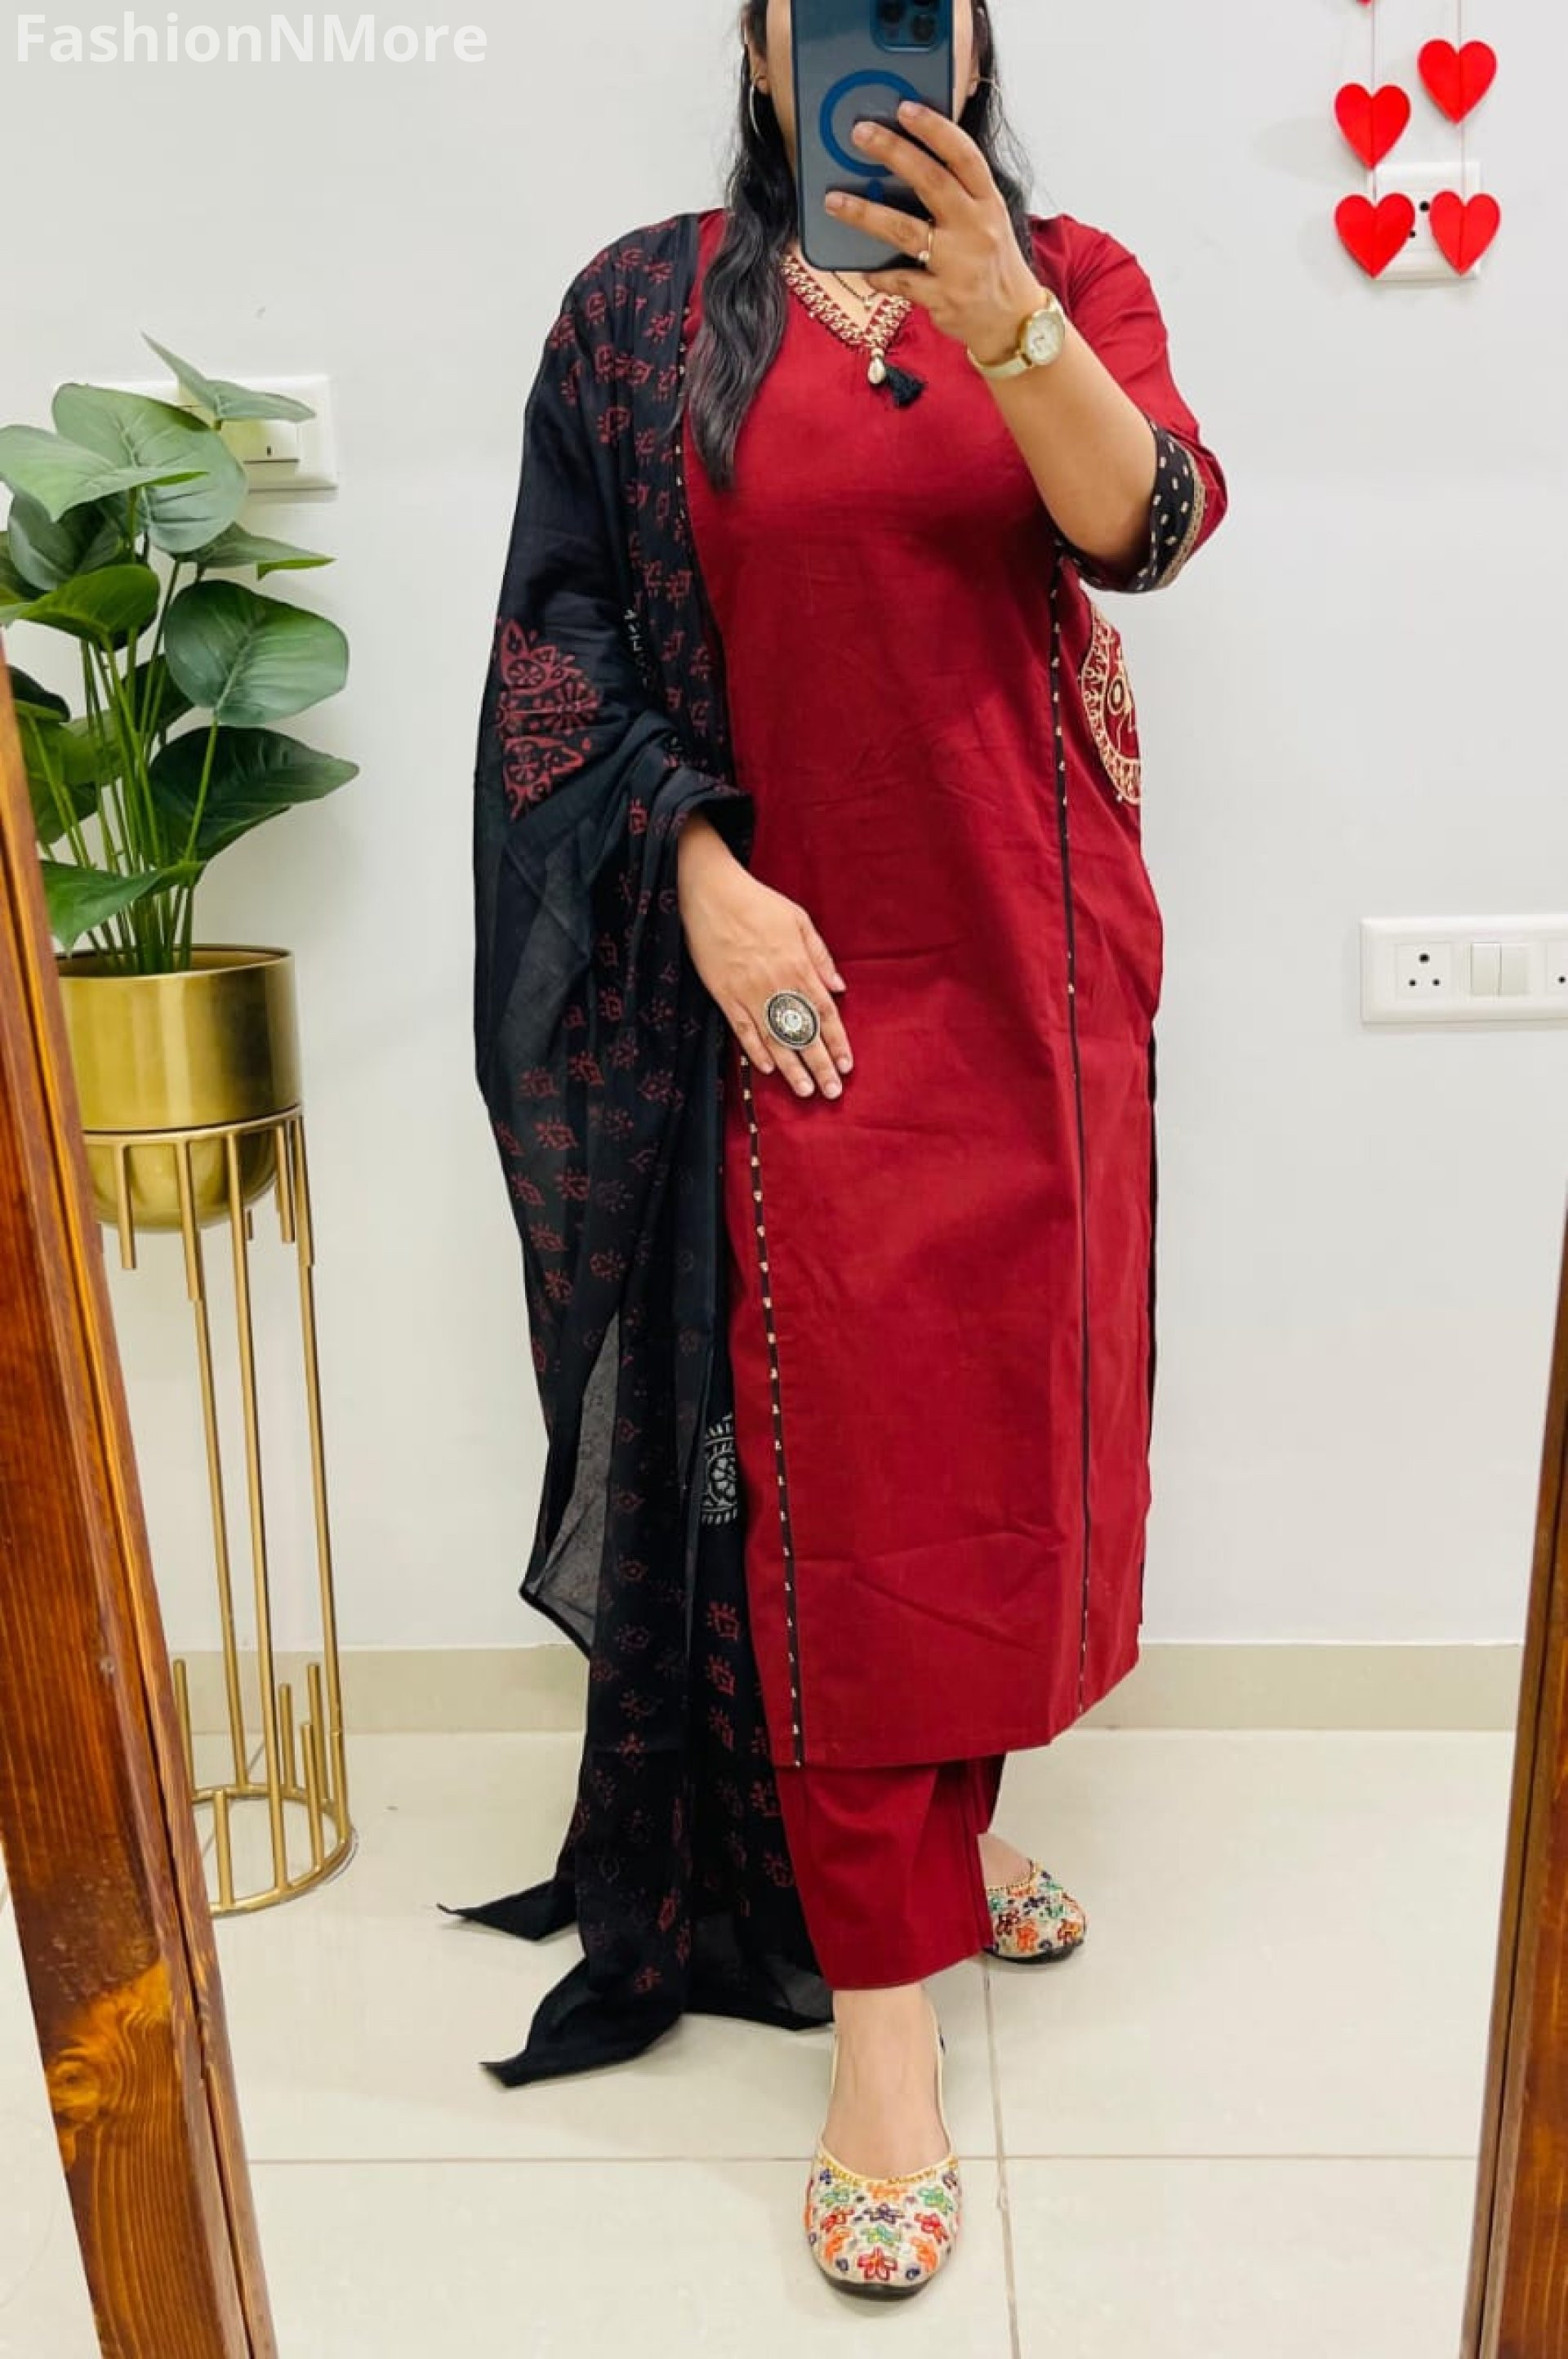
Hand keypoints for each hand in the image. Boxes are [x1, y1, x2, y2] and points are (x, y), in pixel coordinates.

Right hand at [677, 818, 852, 1100]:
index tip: (847, 1065)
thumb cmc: (758, 903)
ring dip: (791, 1067)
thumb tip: (839, 988)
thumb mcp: (799, 920)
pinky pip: (743, 1029)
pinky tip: (767, 1069)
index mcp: (798, 966)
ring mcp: (748, 992)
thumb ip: (820, 957)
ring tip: (804, 1091)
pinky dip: (755, 1050)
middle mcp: (776, 984)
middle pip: (803, 1033)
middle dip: (820, 1065)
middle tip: (832, 1092)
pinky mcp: (724, 995)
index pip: (824, 1013)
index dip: (837, 1042)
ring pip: (774, 1038)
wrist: (711, 894)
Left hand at [826, 99, 1043, 363]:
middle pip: (931, 182)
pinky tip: (863, 268)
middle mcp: (976, 228)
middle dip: (893, 152)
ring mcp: (960, 265)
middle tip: (860, 133)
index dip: (935, 128)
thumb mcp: (987, 219)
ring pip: (905, 231)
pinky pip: (900, 281)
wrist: (1013, 321)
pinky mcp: (943, 298)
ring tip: (833, 201)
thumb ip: (958, 193)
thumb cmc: (992, 262)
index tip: (905, 107)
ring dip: (865, 213)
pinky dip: (879, 274)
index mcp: (988, 202)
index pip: (964, 155)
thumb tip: (906, 161)